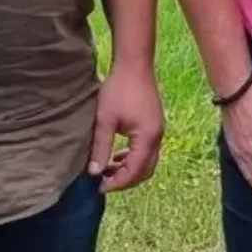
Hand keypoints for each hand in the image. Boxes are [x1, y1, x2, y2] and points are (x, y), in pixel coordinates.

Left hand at [89, 62, 164, 193]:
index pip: (134, 171)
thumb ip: (100, 147)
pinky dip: (133, 158)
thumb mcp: (105, 120)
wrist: (134, 64)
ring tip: (107, 170)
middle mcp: (157, 136)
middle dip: (125, 180)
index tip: (99, 187)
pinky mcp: (154, 124)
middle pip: (145, 170)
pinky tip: (117, 155)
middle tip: (103, 182)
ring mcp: (158, 130)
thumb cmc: (118, 89)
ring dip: (129, 169)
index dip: (117, 183)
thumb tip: (94, 173)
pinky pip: (147, 150)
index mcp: (147, 137)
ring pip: (147, 161)